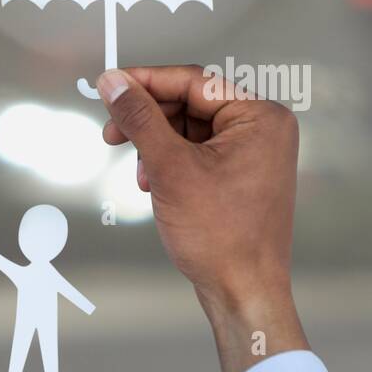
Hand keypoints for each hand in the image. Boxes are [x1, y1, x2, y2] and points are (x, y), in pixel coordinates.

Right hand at [97, 66, 309, 371]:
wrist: (241, 290)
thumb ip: (140, 118)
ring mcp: (253, 153)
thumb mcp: (169, 168)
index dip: (146, 82)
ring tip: (140, 173)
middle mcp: (263, 129)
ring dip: (155, 145)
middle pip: (190, 103)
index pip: (193, 82)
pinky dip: (168, 162)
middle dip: (148, 120)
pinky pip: (196, 152)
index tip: (108, 86)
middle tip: (112, 132)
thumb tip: (113, 82)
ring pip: (188, 129)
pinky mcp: (239, 174)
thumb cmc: (221, 235)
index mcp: (261, 117)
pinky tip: (153, 183)